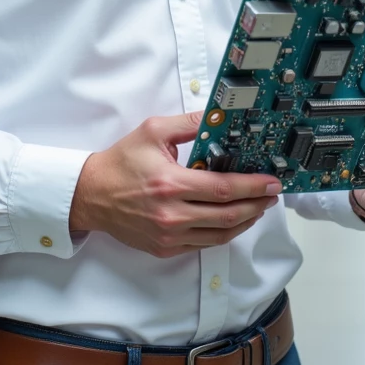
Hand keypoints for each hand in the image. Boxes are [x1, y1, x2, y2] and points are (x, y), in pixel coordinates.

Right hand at [69, 110, 281, 257]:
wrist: (91, 195)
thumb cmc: (121, 162)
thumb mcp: (153, 131)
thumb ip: (188, 123)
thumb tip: (218, 116)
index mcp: (171, 184)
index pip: (223, 189)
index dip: (253, 186)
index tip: (271, 182)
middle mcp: (171, 214)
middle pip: (228, 215)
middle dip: (257, 205)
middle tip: (272, 195)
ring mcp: (168, 235)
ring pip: (220, 234)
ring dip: (245, 221)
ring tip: (258, 207)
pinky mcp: (165, 247)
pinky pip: (204, 244)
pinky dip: (223, 233)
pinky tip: (233, 220)